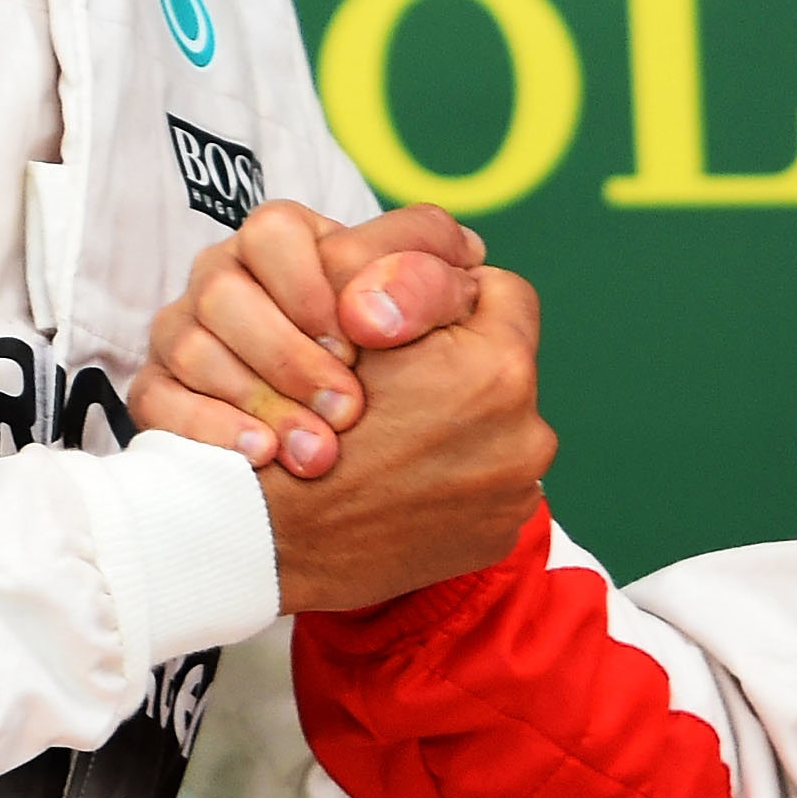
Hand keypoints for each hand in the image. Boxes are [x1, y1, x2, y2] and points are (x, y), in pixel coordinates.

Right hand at [136, 202, 484, 474]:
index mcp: (285, 246)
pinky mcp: (157, 394)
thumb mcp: (425, 323)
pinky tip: (264, 457)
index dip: (319, 285)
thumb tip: (467, 255)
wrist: (327, 493)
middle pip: (221, 288)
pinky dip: (212, 429)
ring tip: (320, 452)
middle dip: (292, 355)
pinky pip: (156, 399)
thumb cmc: (395, 386)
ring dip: (260, 397)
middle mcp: (224, 280)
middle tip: (350, 409)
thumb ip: (437, 280)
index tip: (366, 340)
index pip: (275, 231)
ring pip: (187, 342)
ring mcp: (180, 336)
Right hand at [263, 263, 552, 611]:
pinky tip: (400, 475)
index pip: (503, 293)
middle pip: (502, 363)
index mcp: (498, 369)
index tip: (412, 317)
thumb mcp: (350, 321)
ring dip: (455, 421)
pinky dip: (449, 473)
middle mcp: (527, 436)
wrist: (269, 541)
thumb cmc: (300, 420)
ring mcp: (516, 494)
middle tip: (400, 377)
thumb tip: (463, 257)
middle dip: (457, 362)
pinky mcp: (497, 536)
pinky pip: (485, 480)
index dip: (450, 297)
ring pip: (495, 424)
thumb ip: (415, 280)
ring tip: (394, 432)